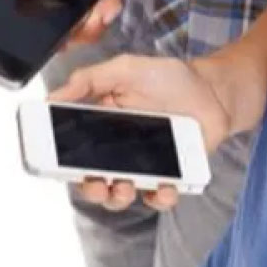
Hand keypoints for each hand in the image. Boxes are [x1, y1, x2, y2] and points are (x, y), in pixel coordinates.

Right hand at [49, 55, 232, 210]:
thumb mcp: (125, 68)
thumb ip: (89, 79)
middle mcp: (117, 149)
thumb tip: (53, 96)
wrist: (214, 90)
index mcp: (100, 124)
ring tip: (123, 187)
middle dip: (89, 188)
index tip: (54, 163)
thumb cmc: (169, 78)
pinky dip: (159, 197)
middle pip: (92, 178)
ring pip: (120, 194)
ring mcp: (143, 165)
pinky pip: (158, 196)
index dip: (60, 160)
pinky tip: (163, 187)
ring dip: (117, 198)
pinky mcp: (169, 175)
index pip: (73, 148)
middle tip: (94, 182)